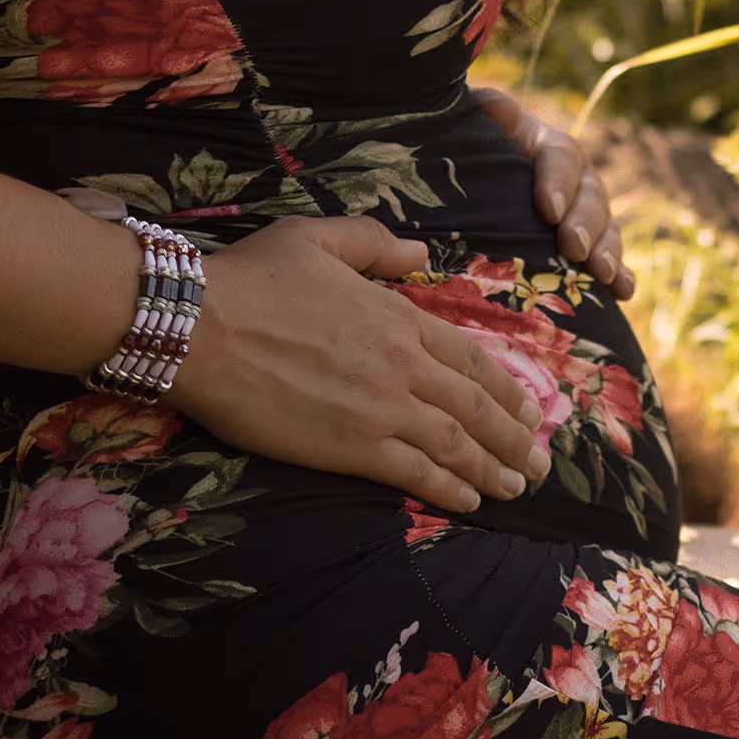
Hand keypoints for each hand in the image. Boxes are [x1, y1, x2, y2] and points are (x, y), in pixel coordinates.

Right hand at [173, 216, 550, 513]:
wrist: (199, 325)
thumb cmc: (248, 277)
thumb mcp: (314, 237)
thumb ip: (373, 243)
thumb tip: (419, 253)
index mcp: (396, 315)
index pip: (469, 356)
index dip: (505, 387)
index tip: (527, 409)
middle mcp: (400, 362)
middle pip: (475, 404)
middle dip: (513, 436)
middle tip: (539, 461)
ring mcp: (379, 407)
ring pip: (455, 442)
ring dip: (493, 468)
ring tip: (517, 487)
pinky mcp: (349, 446)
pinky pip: (414, 472)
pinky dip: (448, 489)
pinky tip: (469, 502)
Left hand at [473, 85, 633, 300]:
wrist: (471, 182)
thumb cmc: (467, 155)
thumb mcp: (471, 130)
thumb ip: (483, 116)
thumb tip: (499, 107)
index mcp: (546, 145)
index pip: (562, 157)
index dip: (558, 182)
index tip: (548, 210)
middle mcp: (574, 178)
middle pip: (591, 196)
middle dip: (585, 223)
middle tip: (574, 248)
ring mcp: (584, 213)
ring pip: (606, 229)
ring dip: (608, 252)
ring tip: (603, 275)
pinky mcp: (586, 247)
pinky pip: (609, 261)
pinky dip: (620, 276)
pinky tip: (624, 293)